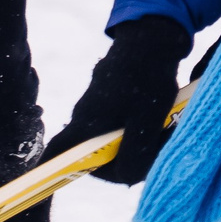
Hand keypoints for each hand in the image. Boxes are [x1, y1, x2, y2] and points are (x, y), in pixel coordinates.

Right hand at [47, 16, 192, 185]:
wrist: (152, 41)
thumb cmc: (146, 80)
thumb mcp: (145, 124)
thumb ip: (134, 156)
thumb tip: (126, 179)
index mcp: (85, 125)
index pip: (57, 155)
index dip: (56, 171)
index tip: (63, 180)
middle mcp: (86, 119)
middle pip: (95, 156)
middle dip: (125, 162)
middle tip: (152, 152)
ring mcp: (99, 110)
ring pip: (114, 142)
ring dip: (138, 146)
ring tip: (164, 131)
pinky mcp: (113, 103)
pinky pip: (123, 128)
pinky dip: (141, 132)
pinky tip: (163, 122)